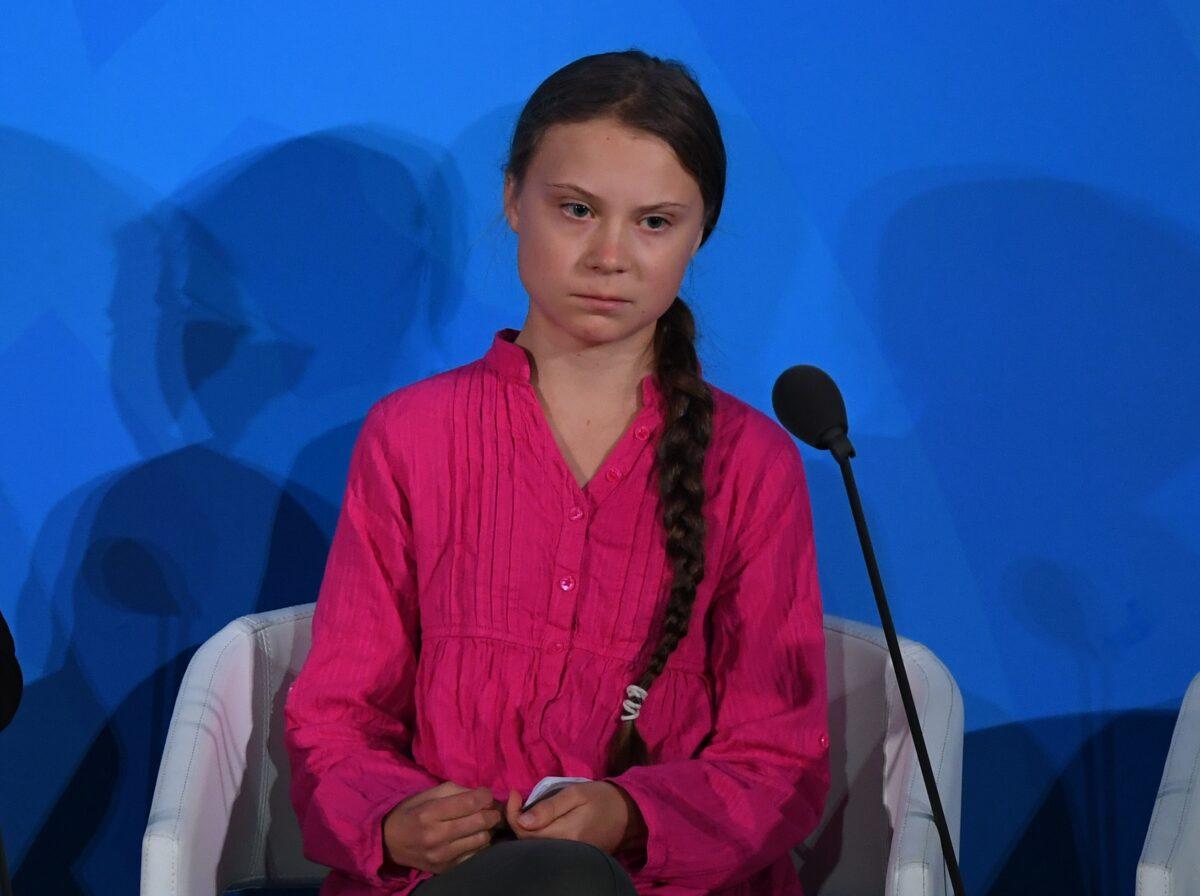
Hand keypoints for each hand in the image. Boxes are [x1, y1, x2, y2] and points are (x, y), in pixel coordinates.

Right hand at [382, 781, 505, 875]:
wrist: (389, 842)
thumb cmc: (412, 812)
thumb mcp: (429, 794)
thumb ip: (457, 791)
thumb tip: (484, 796)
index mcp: (430, 813)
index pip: (470, 803)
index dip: (485, 796)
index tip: (485, 794)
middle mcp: (436, 836)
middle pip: (480, 822)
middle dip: (492, 812)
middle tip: (490, 809)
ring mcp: (442, 856)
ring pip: (482, 839)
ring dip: (487, 829)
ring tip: (481, 823)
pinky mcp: (446, 868)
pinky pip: (476, 855)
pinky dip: (479, 844)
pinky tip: (472, 837)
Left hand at [502, 781, 643, 855]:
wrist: (629, 814)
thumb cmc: (602, 798)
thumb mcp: (577, 793)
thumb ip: (550, 806)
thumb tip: (523, 820)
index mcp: (566, 834)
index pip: (525, 832)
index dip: (513, 814)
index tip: (515, 793)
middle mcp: (565, 850)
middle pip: (528, 842)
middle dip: (517, 820)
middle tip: (519, 798)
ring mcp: (568, 856)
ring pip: (536, 846)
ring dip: (526, 828)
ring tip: (526, 808)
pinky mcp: (571, 856)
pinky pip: (547, 848)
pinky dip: (538, 835)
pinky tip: (538, 821)